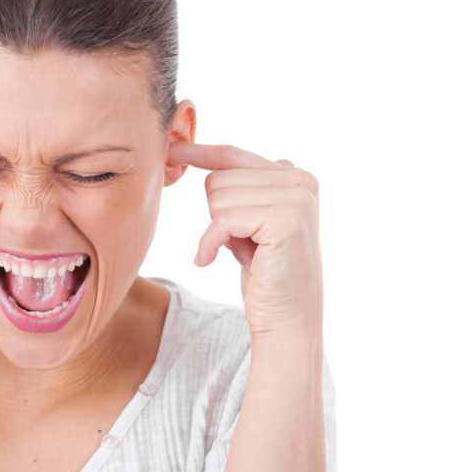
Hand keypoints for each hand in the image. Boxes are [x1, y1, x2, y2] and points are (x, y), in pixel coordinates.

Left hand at [167, 142, 321, 336]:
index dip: (198, 153)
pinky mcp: (285, 220)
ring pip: (217, 197)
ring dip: (219, 232)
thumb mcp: (252, 225)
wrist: (287, 321)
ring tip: (247, 254)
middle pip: (218, 178)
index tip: (170, 150)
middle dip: (218, 215)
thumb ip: (247, 192)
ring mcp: (297, 198)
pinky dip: (210, 244)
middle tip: (244, 246)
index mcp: (296, 177)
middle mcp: (301, 181)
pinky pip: (221, 220)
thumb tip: (225, 161)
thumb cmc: (266, 277)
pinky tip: (214, 261)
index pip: (233, 155)